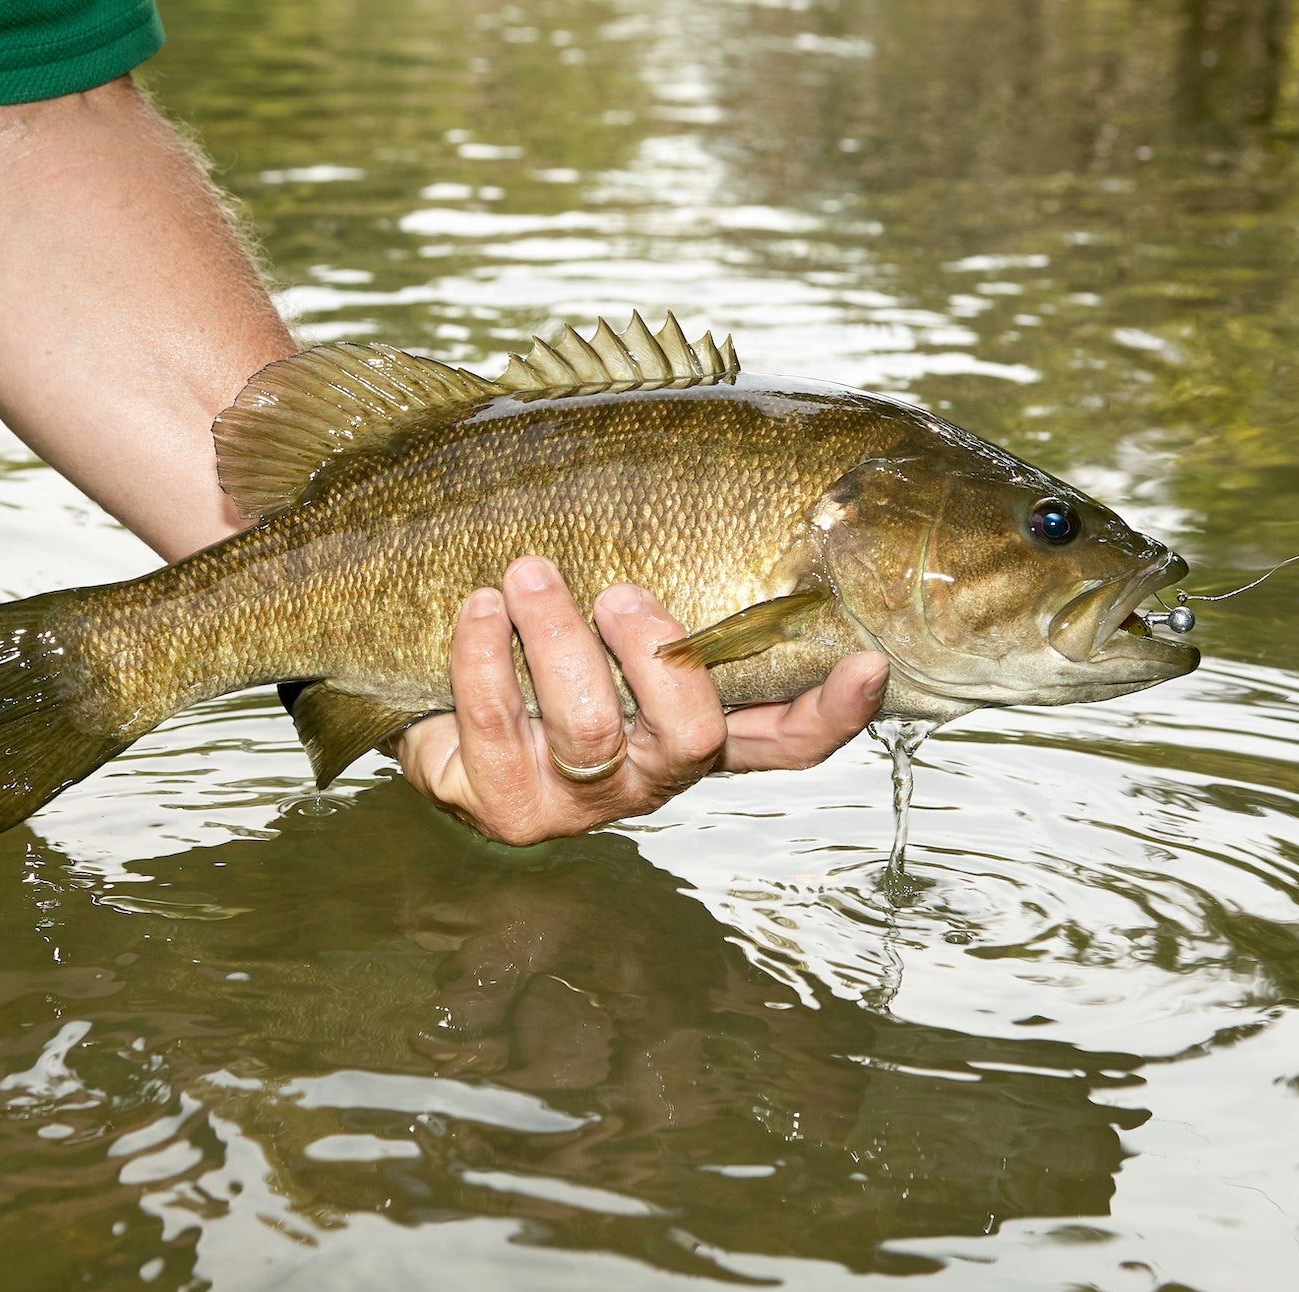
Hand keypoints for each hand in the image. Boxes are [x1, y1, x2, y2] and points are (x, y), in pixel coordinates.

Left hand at [396, 556, 887, 844]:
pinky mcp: (503, 805)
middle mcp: (650, 776)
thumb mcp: (611, 612)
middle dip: (657, 654)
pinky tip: (479, 606)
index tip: (866, 660)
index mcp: (694, 727)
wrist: (431, 701)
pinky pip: (495, 722)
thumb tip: (755, 479)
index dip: (833, 712)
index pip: (787, 739)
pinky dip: (483, 652)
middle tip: (620, 591)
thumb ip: (676, 577)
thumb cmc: (539, 642)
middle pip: (693, 736)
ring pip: (588, 726)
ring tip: (528, 571)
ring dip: (557, 634)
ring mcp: (578, 801)